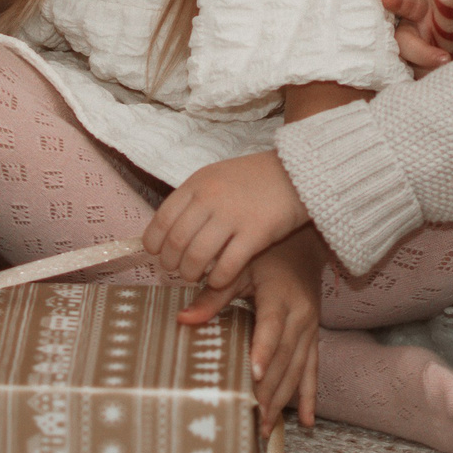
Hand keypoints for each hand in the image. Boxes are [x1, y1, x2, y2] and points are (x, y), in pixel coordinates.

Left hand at [146, 151, 313, 295]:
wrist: (297, 172)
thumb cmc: (254, 178)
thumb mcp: (217, 177)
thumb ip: (193, 198)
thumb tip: (167, 230)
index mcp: (198, 183)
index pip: (163, 218)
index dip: (155, 242)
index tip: (158, 254)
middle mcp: (211, 198)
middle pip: (177, 241)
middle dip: (171, 263)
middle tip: (176, 271)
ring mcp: (234, 215)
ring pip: (197, 256)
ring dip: (190, 273)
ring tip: (195, 277)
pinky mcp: (257, 233)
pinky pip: (227, 265)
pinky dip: (217, 278)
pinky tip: (218, 279)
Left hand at [186, 229, 324, 434]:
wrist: (304, 245)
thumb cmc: (266, 255)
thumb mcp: (240, 268)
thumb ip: (213, 295)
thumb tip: (183, 319)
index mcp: (280, 297)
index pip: (271, 327)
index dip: (263, 351)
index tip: (254, 375)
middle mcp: (300, 315)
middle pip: (284, 357)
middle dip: (269, 389)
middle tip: (253, 416)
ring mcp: (310, 328)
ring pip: (297, 369)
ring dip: (283, 399)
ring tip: (267, 425)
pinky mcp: (313, 336)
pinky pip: (312, 368)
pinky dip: (308, 395)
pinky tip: (305, 419)